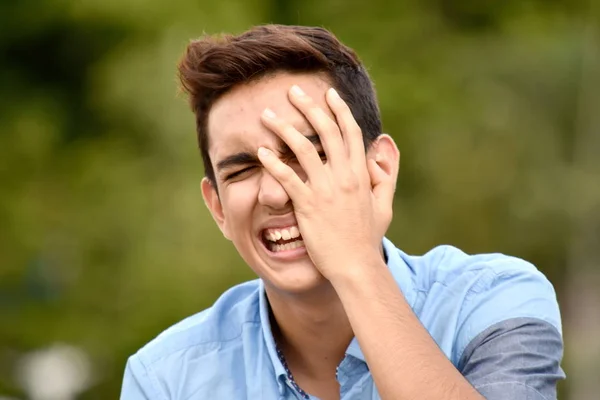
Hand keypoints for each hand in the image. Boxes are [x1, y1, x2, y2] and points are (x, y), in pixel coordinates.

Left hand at [257, 85, 394, 280]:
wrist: (356, 265)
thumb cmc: (368, 238)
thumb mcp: (384, 205)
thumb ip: (385, 176)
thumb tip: (384, 149)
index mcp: (360, 173)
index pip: (350, 132)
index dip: (339, 110)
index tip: (328, 94)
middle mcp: (344, 176)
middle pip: (325, 131)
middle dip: (309, 107)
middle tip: (292, 91)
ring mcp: (325, 189)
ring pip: (303, 148)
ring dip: (283, 128)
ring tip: (266, 115)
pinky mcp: (308, 205)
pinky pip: (287, 178)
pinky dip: (272, 163)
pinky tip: (260, 152)